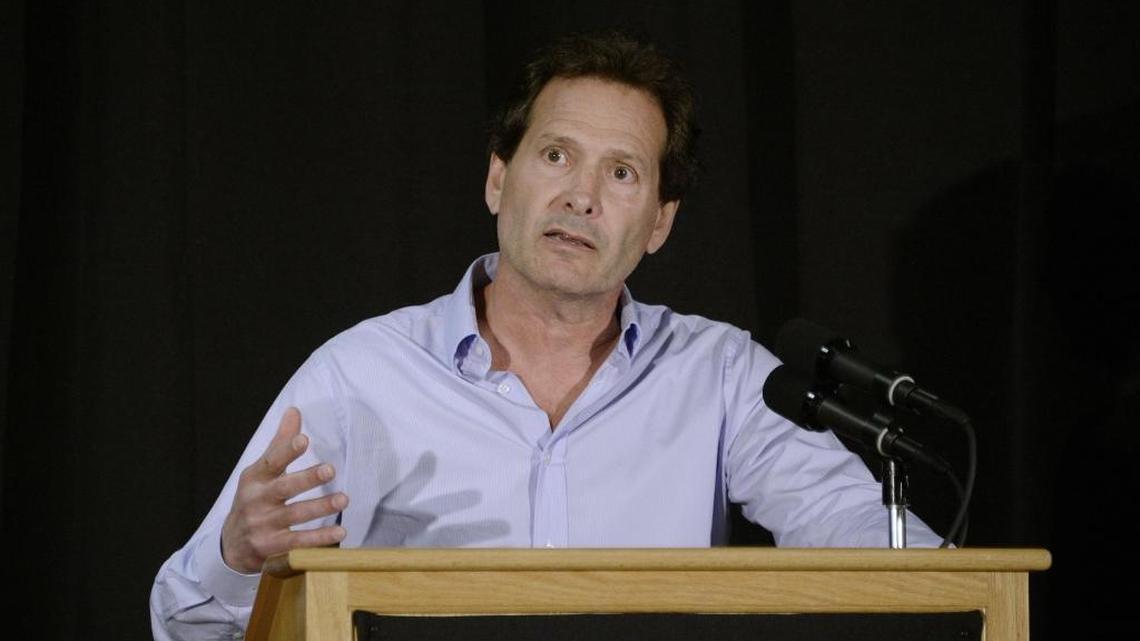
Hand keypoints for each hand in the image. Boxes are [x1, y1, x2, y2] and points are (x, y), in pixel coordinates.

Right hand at [221, 407, 347, 573]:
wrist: (232, 545)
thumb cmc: (254, 499)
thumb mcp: (261, 471)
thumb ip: (281, 443)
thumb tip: (294, 411)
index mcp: (255, 478)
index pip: (271, 461)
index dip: (287, 450)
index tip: (304, 439)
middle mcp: (257, 500)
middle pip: (284, 488)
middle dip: (307, 478)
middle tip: (330, 470)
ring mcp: (263, 525)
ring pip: (294, 515)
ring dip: (320, 507)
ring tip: (343, 500)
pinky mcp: (271, 548)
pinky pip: (298, 543)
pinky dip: (319, 538)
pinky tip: (339, 532)